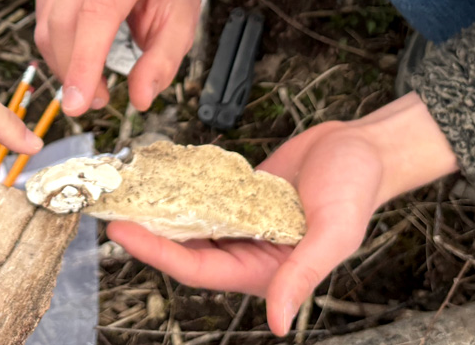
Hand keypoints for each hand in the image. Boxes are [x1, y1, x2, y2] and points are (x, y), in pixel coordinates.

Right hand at [35, 0, 199, 115]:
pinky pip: (42, 20)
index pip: (97, 12)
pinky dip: (57, 50)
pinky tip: (79, 57)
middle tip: (95, 101)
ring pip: (47, 25)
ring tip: (91, 82)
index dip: (84, 60)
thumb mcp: (182, 27)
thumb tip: (140, 99)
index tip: (78, 103)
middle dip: (73, 72)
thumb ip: (162, 63)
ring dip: (63, 65)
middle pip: (64, 21)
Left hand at [106, 94, 457, 334]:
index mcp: (265, 270)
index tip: (123, 232)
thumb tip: (280, 324)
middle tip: (109, 209)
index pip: (197, 269)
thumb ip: (302, 277)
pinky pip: (202, 195)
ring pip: (189, 222)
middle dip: (146, 232)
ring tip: (123, 191)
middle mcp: (248, 250)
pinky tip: (154, 173)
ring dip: (158, 210)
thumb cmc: (357, 191)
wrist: (365, 149)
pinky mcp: (241, 195)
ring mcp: (242, 221)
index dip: (156, 254)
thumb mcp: (333, 234)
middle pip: (184, 248)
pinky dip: (180, 187)